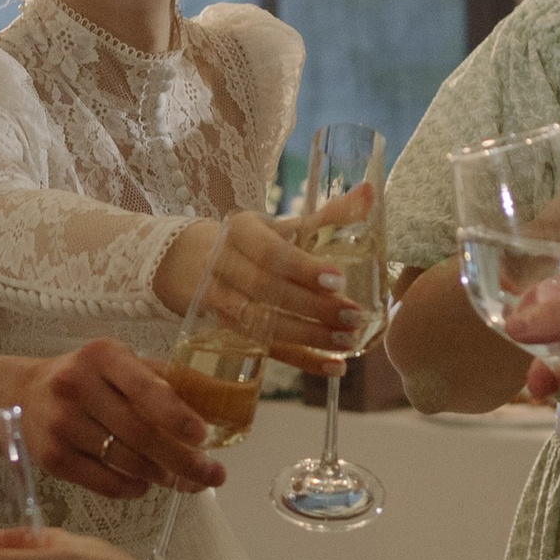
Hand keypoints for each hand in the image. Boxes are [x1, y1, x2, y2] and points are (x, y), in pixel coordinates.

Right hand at [0, 340, 226, 499]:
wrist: (23, 395)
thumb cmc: (86, 379)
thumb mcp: (118, 362)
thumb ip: (162, 378)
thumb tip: (215, 404)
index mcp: (102, 356)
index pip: (146, 388)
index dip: (177, 415)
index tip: (204, 436)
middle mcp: (77, 385)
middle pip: (140, 432)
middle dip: (183, 459)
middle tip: (213, 474)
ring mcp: (61, 423)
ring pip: (125, 460)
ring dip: (162, 476)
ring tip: (185, 481)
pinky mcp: (52, 457)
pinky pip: (104, 482)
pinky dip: (132, 488)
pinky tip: (146, 484)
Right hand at [152, 204, 365, 358]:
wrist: (189, 261)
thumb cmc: (250, 241)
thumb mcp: (280, 225)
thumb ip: (326, 215)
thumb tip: (370, 193)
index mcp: (240, 232)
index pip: (270, 253)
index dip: (303, 268)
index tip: (338, 280)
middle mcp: (224, 265)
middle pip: (268, 291)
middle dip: (313, 307)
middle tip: (354, 315)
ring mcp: (219, 302)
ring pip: (263, 324)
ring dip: (309, 337)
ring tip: (347, 340)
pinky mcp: (225, 331)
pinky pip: (265, 349)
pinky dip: (302, 360)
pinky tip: (334, 367)